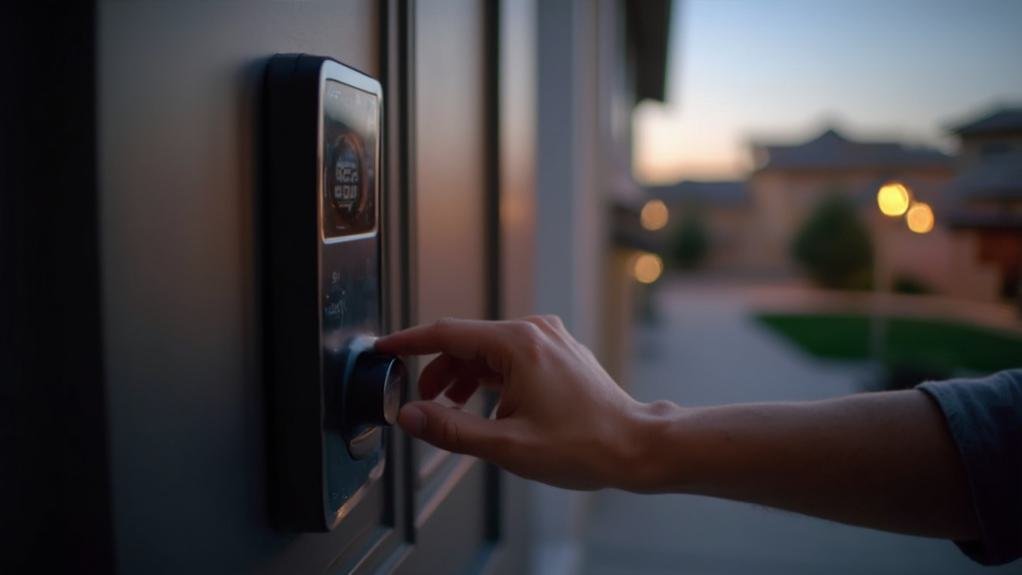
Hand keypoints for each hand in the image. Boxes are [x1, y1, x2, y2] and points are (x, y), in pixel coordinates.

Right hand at [374, 316, 663, 489]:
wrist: (634, 446)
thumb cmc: (582, 445)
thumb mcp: (506, 445)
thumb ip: (451, 429)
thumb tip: (410, 416)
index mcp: (518, 345)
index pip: (447, 333)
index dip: (409, 342)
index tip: (384, 349)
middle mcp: (534, 331)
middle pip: (467, 341)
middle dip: (439, 369)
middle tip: (424, 402)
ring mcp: (549, 339)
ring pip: (488, 349)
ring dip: (464, 376)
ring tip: (453, 410)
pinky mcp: (557, 351)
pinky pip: (510, 356)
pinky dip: (489, 377)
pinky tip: (486, 406)